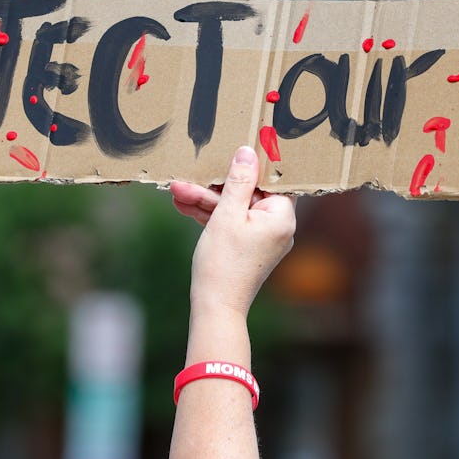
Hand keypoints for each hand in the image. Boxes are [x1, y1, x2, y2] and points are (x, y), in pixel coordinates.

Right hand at [170, 146, 295, 316]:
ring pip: (234, 209)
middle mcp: (278, 228)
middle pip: (247, 194)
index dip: (250, 167)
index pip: (270, 181)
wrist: (215, 308)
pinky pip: (231, 224)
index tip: (234, 151)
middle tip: (187, 178)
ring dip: (205, 201)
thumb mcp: (226, 213)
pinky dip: (211, 217)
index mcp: (282, 217)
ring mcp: (263, 239)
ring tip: (176, 191)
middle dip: (214, 187)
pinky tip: (184, 205)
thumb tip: (248, 153)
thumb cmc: (223, 262)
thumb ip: (238, 181)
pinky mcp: (248, 248)